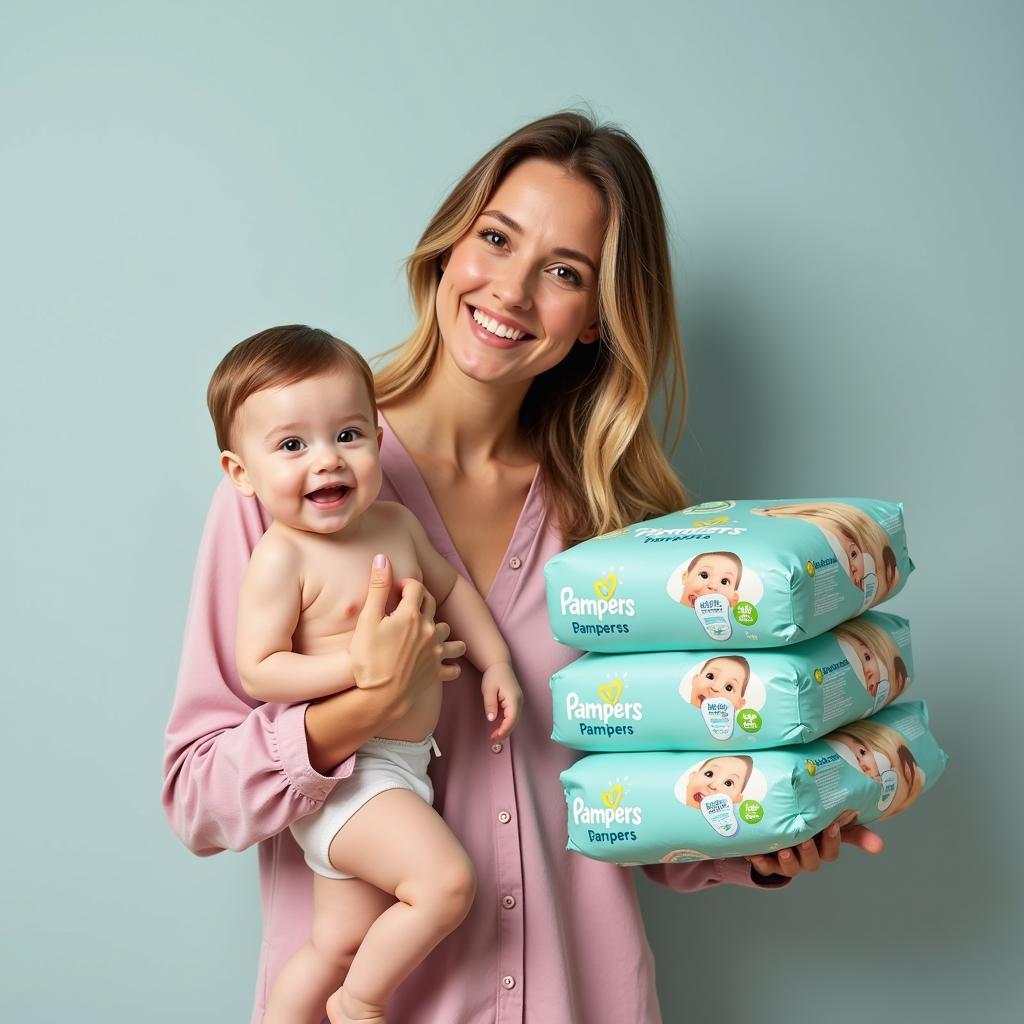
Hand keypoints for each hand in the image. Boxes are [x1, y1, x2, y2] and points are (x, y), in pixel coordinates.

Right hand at [349, 554, 465, 702]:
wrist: (381, 698)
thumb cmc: (369, 661)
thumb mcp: (367, 621)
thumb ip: (377, 588)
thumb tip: (383, 558)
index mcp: (412, 616)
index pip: (416, 588)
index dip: (406, 584)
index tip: (397, 588)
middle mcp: (429, 630)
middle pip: (432, 605)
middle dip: (422, 600)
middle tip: (409, 604)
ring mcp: (436, 652)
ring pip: (448, 632)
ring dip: (440, 628)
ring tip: (430, 630)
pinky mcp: (437, 672)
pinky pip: (452, 665)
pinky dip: (450, 661)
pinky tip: (443, 661)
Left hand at [481, 662, 522, 740]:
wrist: (499, 664)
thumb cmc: (494, 675)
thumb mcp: (488, 690)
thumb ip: (490, 704)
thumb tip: (492, 719)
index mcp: (514, 698)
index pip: (511, 719)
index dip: (504, 730)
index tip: (494, 737)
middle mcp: (519, 701)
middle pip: (514, 722)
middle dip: (505, 732)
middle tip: (493, 740)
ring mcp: (519, 701)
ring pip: (514, 720)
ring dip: (506, 729)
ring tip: (495, 736)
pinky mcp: (516, 701)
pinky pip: (513, 716)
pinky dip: (507, 723)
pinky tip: (499, 727)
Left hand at [746, 811, 883, 880]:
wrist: (775, 827)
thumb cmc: (807, 823)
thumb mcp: (827, 821)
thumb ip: (852, 829)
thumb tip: (880, 846)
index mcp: (821, 849)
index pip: (831, 852)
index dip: (833, 841)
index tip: (832, 825)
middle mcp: (805, 858)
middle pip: (811, 863)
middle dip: (809, 852)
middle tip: (805, 839)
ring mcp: (786, 862)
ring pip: (790, 869)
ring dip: (788, 861)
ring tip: (785, 849)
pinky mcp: (766, 862)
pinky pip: (764, 867)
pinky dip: (761, 861)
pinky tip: (756, 853)